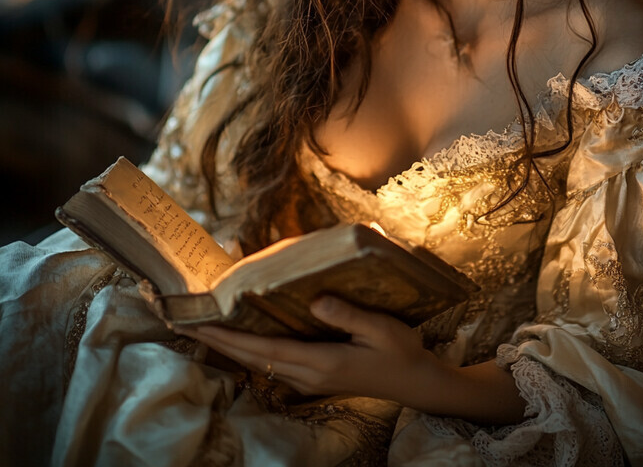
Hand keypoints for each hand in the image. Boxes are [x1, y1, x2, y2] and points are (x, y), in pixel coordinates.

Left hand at [176, 296, 443, 402]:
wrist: (414, 382)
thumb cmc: (401, 351)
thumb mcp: (381, 328)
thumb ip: (347, 314)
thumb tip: (314, 300)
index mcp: (322, 362)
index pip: (267, 348)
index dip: (232, 336)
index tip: (202, 324)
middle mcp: (310, 374)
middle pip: (255, 359)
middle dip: (219, 342)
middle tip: (187, 324)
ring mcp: (312, 379)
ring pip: (261, 364)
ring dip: (232, 348)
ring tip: (207, 329)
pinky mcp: (317, 376)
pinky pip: (275, 364)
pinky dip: (252, 351)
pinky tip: (246, 340)